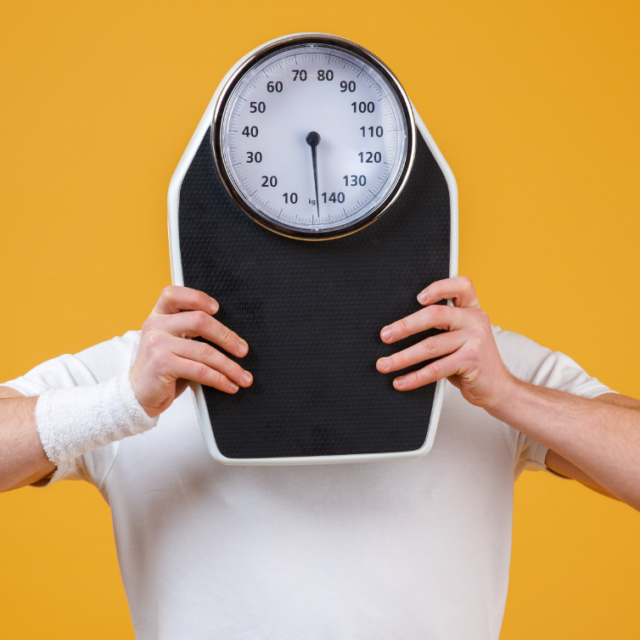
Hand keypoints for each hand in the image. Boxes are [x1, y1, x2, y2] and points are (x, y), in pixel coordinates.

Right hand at [130, 286, 251, 416]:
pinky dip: (219, 379)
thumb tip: (232, 337)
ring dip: (229, 366)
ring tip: (243, 376)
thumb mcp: (174, 342)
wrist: (140, 394)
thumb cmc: (164, 367)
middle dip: (227, 337)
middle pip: (199, 321)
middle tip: (243, 350)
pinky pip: (199, 370)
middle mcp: (155, 325)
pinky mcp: (162, 365)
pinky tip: (229, 385)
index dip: (198, 298)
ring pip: (204, 351)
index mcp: (159, 314)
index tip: (217, 308)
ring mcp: (157, 344)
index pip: (174, 294)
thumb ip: (192, 331)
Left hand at [375, 276, 513, 409]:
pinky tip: (400, 382)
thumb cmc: (470, 361)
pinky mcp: (472, 361)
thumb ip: (441, 328)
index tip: (417, 298)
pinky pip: (436, 368)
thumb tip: (397, 330)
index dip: (439, 287)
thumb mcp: (460, 338)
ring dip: (402, 357)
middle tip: (385, 336)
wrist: (498, 389)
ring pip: (430, 345)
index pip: (461, 286)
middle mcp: (475, 320)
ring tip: (384, 365)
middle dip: (405, 326)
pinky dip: (415, 377)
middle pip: (435, 315)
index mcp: (472, 309)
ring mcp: (476, 340)